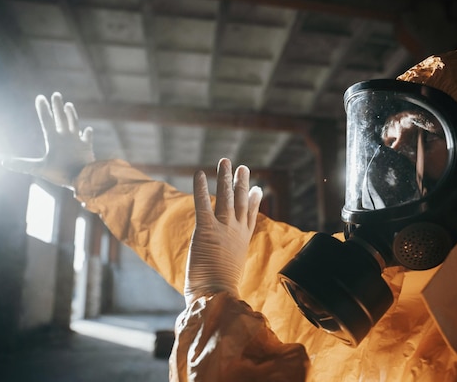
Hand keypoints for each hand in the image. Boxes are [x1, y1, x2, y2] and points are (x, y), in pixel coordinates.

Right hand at [2, 92, 93, 188]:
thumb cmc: (61, 172)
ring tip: (69, 105)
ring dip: (71, 114)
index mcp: (54, 139)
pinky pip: (87, 138)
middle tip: (56, 94)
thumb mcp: (39, 168)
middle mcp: (67, 136)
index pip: (47, 120)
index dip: (43, 109)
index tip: (40, 97)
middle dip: (57, 106)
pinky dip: (87, 133)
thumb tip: (3, 162)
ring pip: (74, 123)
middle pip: (61, 117)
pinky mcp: (87, 147)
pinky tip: (88, 129)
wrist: (83, 177)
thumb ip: (22, 164)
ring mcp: (78, 140)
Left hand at [184, 158, 262, 304]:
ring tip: (225, 161)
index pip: (250, 216)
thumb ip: (230, 262)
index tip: (258, 189)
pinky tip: (199, 174)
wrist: (216, 295)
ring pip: (225, 196)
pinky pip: (202, 203)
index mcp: (242, 241)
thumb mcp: (231, 271)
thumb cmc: (220, 291)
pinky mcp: (206, 230)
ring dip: (225, 177)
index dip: (253, 201)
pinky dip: (200, 187)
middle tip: (243, 167)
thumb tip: (231, 260)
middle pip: (240, 201)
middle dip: (241, 182)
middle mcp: (235, 231)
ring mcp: (223, 229)